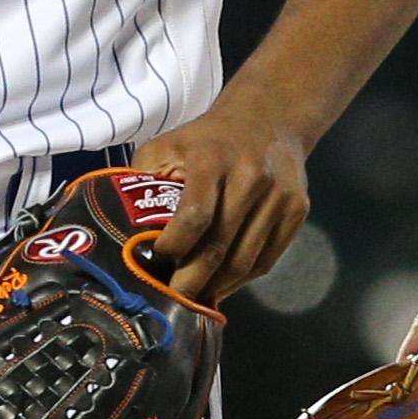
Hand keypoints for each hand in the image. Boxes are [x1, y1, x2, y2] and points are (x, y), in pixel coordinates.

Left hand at [133, 96, 310, 302]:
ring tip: (195, 298)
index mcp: (211, 159)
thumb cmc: (205, 140)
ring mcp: (279, 195)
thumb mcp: (166, 146)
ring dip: (218, 286)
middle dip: (193, 280)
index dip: (174, 246)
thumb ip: (143, 182)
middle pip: (220, 245)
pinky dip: (243, 279)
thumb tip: (120, 229)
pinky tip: (222, 285)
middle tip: (172, 299)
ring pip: (246, 260)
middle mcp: (250, 176)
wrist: (269, 119)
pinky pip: (267, 259)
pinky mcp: (298, 210)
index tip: (155, 260)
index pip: (195, 215)